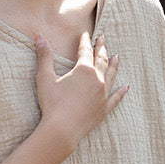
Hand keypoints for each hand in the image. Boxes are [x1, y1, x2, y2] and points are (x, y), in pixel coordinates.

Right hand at [34, 30, 127, 150]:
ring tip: (116, 57)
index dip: (85, 41)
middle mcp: (97, 80)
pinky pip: (116, 98)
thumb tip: (38, 35)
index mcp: (84, 70)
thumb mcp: (45, 77)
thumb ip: (44, 55)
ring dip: (113, 65)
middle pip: (101, 60)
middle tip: (103, 39)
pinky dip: (121, 91)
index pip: (85, 51)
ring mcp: (103, 95)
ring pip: (111, 75)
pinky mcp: (104, 109)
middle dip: (102, 48)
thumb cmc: (52, 103)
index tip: (86, 34)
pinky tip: (126, 87)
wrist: (62, 130)